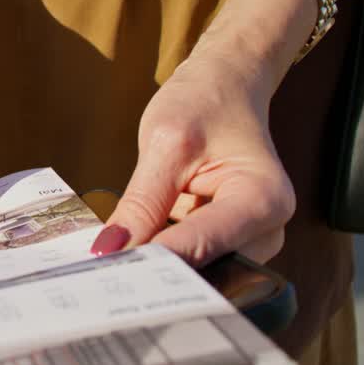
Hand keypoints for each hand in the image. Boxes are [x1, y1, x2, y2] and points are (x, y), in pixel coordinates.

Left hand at [95, 0, 309, 264]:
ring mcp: (249, 241)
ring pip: (193, 271)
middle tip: (96, 276)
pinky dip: (156, 258)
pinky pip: (188, 261)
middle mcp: (266, 230)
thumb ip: (142, 202)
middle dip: (151, 274)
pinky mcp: (227, 244)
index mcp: (263, 200)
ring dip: (150, 270)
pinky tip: (123, 254)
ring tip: (105, 267)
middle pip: (203, 269)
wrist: (227, 88)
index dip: (152, 263)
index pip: (201, 246)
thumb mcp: (165, 143)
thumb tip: (110, 250)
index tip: (106, 273)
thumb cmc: (204, 103)